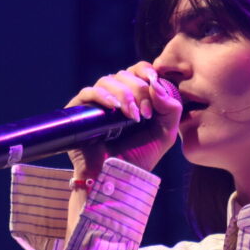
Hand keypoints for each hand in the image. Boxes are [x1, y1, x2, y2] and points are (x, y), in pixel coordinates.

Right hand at [65, 61, 182, 178]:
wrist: (117, 178)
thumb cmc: (140, 158)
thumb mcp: (165, 133)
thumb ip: (170, 108)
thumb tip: (156, 83)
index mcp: (134, 98)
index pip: (138, 71)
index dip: (146, 71)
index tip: (154, 80)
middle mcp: (114, 97)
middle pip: (125, 75)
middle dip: (139, 91)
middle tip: (145, 114)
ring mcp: (96, 104)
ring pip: (108, 81)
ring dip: (124, 94)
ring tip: (132, 116)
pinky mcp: (79, 112)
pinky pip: (88, 92)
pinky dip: (103, 96)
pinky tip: (113, 107)